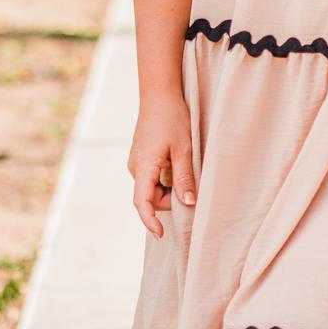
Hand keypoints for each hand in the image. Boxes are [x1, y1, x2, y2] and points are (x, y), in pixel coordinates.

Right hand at [128, 94, 195, 237]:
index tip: (160, 234)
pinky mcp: (141, 157)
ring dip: (169, 189)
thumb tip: (188, 203)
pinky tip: (178, 165)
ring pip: (152, 189)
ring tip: (186, 170)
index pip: (142, 203)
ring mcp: (137, 162)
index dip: (150, 221)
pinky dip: (165, 180)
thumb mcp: (184, 149)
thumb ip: (184, 178)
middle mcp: (136, 167)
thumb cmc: (172, 118)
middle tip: (191, 187)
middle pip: (150, 198)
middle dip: (170, 200)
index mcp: (144, 167)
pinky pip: (152, 178)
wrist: (159, 94)